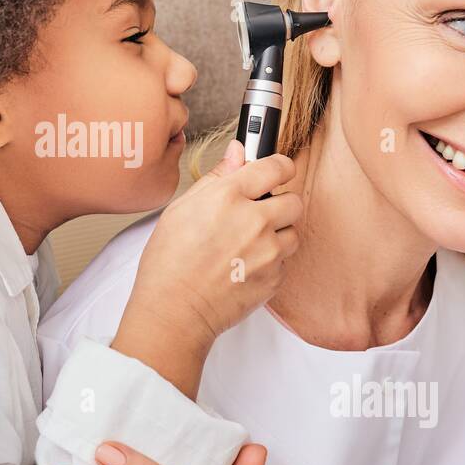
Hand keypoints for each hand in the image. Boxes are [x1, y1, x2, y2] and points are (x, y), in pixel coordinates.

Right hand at [113, 140, 301, 395]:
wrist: (174, 310)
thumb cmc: (169, 262)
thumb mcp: (182, 208)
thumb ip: (216, 177)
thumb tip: (237, 153)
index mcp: (229, 196)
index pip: (276, 167)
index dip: (279, 166)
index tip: (276, 171)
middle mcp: (254, 221)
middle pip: (294, 201)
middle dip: (280, 204)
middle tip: (260, 214)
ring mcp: (268, 252)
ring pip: (293, 233)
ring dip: (277, 235)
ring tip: (249, 244)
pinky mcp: (274, 278)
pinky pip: (284, 263)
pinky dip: (270, 262)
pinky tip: (244, 266)